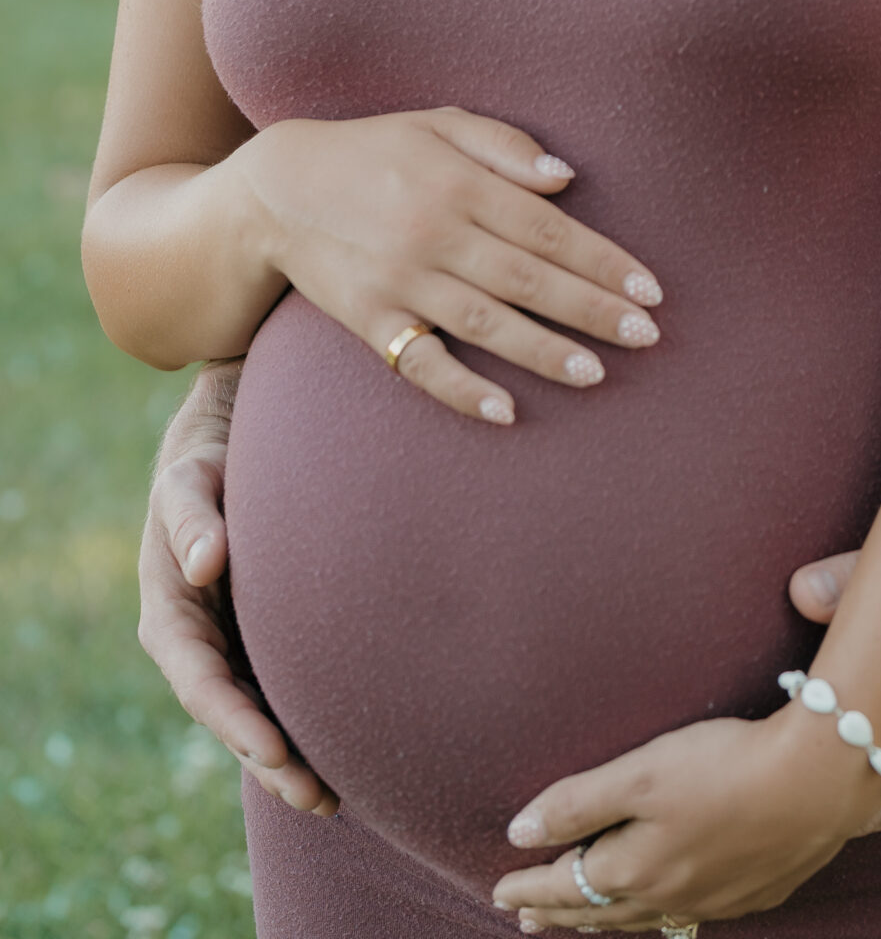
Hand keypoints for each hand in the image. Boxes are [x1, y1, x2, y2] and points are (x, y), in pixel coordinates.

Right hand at [138, 368, 335, 814]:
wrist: (230, 443)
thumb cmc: (207, 458)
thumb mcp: (190, 477)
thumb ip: (191, 515)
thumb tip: (203, 563)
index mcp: (171, 615)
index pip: (201, 682)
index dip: (235, 721)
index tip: (273, 751)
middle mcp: (198, 642)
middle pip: (232, 715)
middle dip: (268, 759)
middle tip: (316, 796)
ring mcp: (230, 643)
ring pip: (257, 711)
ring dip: (288, 757)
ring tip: (333, 799)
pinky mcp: (261, 636)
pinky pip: (280, 688)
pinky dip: (305, 721)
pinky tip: (348, 747)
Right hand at [237, 108, 664, 421]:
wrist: (276, 190)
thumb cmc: (374, 151)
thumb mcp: (437, 125)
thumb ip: (505, 146)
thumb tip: (567, 178)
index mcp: (458, 183)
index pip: (548, 229)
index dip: (603, 260)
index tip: (651, 290)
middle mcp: (433, 234)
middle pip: (528, 280)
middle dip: (593, 310)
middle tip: (648, 337)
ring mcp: (399, 282)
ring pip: (484, 324)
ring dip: (544, 351)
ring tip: (598, 374)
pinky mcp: (368, 321)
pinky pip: (419, 362)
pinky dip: (461, 388)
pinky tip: (505, 410)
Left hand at [493, 708, 877, 930]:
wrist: (818, 782)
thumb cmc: (725, 767)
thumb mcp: (641, 774)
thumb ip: (578, 802)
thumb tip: (518, 833)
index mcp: (635, 869)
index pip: (566, 884)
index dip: (529, 885)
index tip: (498, 890)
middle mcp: (669, 896)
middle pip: (599, 910)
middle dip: (558, 912)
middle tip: (526, 918)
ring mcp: (713, 900)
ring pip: (644, 919)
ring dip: (605, 920)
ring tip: (583, 921)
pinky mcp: (753, 892)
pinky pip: (689, 914)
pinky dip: (660, 915)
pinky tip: (668, 908)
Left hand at [788, 526, 880, 824]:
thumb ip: (861, 580)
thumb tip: (801, 592)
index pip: (846, 751)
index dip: (805, 749)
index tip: (777, 731)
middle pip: (861, 790)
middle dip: (824, 780)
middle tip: (787, 763)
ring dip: (856, 793)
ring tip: (819, 778)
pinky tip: (872, 780)